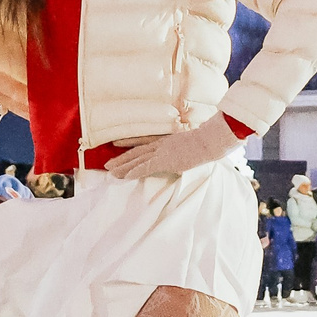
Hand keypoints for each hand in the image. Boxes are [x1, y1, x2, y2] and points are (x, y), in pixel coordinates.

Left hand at [106, 115, 241, 181]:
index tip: (116, 142)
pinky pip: (146, 167)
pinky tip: (125, 176)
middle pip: (136, 151)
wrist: (209, 140)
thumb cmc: (205, 142)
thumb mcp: (191, 144)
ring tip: (111, 172)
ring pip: (137, 160)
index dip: (128, 142)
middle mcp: (160, 145)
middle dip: (121, 158)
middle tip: (107, 164)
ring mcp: (161, 152)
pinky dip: (134, 171)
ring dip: (123, 167)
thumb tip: (182, 157)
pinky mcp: (165, 160)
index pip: (143, 141)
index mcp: (166, 140)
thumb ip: (182, 149)